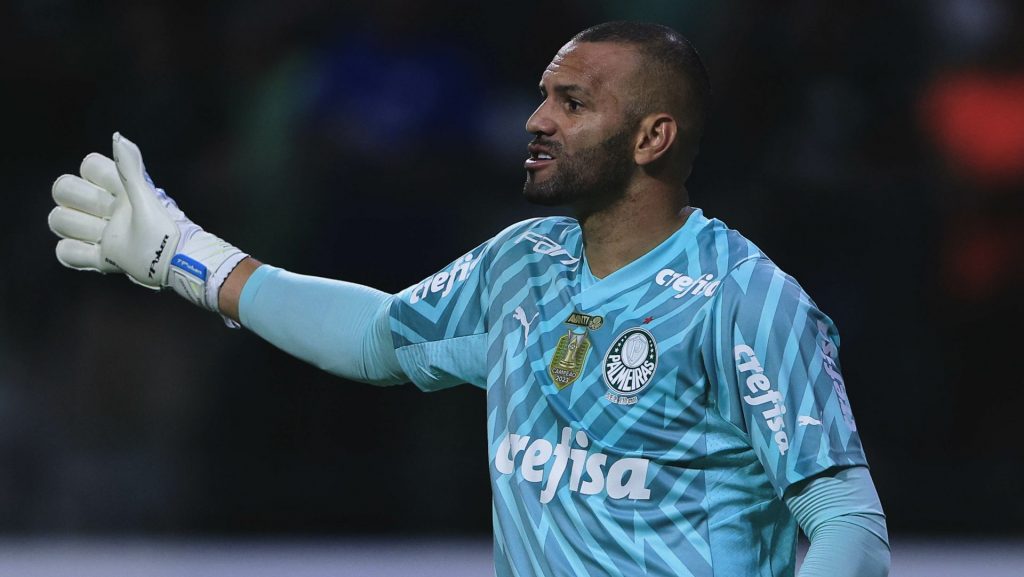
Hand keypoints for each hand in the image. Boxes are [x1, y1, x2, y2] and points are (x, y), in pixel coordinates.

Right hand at [49, 133, 246, 311]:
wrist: (178, 266)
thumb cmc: (166, 231)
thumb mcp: (146, 199)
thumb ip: (130, 169)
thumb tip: (117, 136)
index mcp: (120, 188)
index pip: (88, 166)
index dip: (96, 176)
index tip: (118, 193)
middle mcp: (107, 207)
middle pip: (63, 190)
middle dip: (81, 203)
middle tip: (108, 216)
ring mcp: (102, 232)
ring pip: (60, 219)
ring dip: (78, 229)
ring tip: (104, 238)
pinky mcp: (102, 257)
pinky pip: (66, 252)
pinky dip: (76, 254)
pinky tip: (100, 255)